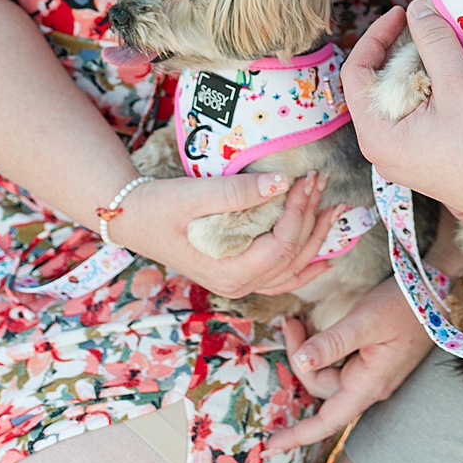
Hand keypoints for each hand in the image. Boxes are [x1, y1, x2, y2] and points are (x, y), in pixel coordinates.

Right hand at [110, 173, 351, 300]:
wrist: (131, 219)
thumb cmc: (157, 206)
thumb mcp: (192, 195)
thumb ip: (237, 192)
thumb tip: (281, 182)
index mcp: (229, 271)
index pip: (281, 244)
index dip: (299, 211)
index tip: (306, 177)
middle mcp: (238, 284)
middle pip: (291, 256)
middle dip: (311, 217)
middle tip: (321, 181)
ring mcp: (239, 283)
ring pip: (291, 269)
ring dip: (315, 239)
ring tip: (332, 208)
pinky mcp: (237, 272)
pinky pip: (281, 277)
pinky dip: (305, 266)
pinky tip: (324, 257)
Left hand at [262, 278, 436, 452]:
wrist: (435, 291)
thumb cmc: (404, 306)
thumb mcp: (365, 321)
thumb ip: (331, 343)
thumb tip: (300, 361)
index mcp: (369, 385)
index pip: (328, 422)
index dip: (298, 435)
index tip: (269, 447)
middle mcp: (369, 385)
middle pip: (320, 387)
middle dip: (298, 357)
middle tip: (290, 321)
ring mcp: (371, 373)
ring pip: (326, 372)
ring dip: (307, 350)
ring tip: (299, 320)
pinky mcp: (371, 358)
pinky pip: (337, 362)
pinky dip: (320, 347)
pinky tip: (314, 326)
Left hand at [342, 1, 462, 237]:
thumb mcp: (459, 86)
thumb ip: (434, 43)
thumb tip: (417, 8)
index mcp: (376, 136)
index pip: (356, 73)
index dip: (375, 36)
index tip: (401, 14)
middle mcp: (383, 150)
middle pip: (377, 85)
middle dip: (400, 53)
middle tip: (427, 30)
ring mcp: (405, 157)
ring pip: (399, 98)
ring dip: (418, 70)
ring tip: (443, 50)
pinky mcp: (427, 158)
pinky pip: (417, 115)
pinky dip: (431, 91)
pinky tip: (454, 78)